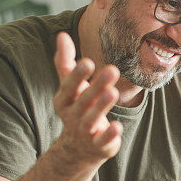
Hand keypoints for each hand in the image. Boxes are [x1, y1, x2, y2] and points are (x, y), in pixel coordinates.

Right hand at [52, 32, 122, 165]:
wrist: (79, 146)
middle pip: (83, 100)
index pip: (69, 86)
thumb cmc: (77, 107)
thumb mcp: (69, 86)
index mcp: (64, 100)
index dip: (78, 75)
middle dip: (96, 86)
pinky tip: (118, 126)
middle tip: (112, 69)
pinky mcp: (98, 145)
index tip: (89, 61)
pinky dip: (110, 134)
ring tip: (113, 92)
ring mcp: (85, 132)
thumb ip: (65, 62)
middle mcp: (72, 116)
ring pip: (92, 119)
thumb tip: (61, 34)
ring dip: (102, 106)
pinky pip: (103, 140)